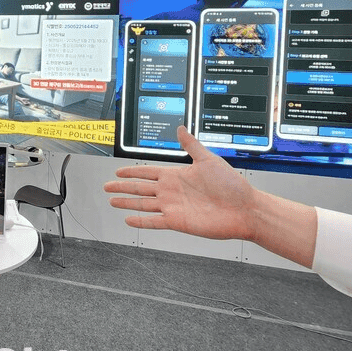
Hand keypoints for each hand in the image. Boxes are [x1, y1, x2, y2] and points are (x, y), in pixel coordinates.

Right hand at [103, 126, 258, 241]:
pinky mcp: (176, 222)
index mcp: (176, 175)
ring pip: (142, 204)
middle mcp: (171, 191)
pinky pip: (153, 222)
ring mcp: (173, 207)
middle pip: (139, 188)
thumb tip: (181, 128)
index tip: (119, 171)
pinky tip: (129, 220)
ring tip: (112, 202)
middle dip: (122, 187)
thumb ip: (191, 145)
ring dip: (127, 203)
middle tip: (107, 186)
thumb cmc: (232, 185)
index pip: (147, 172)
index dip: (132, 171)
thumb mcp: (209, 159)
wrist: (244, 209)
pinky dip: (140, 222)